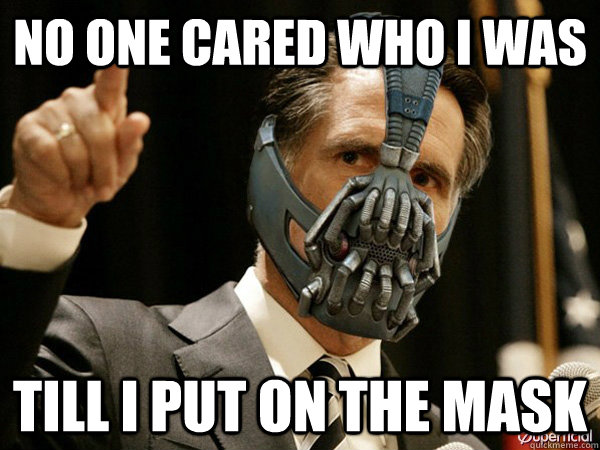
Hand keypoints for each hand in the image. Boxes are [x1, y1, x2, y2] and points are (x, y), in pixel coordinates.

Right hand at [7, 66, 149, 226]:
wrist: (63, 198)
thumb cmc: (98, 176)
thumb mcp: (122, 164)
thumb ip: (130, 142)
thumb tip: (140, 120)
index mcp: (106, 104)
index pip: (112, 84)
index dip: (115, 73)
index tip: (120, 60)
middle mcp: (77, 99)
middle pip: (101, 132)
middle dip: (106, 167)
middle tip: (105, 190)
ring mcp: (50, 110)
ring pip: (76, 147)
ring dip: (84, 175)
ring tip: (83, 183)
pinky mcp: (28, 127)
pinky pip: (51, 153)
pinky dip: (61, 174)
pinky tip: (62, 177)